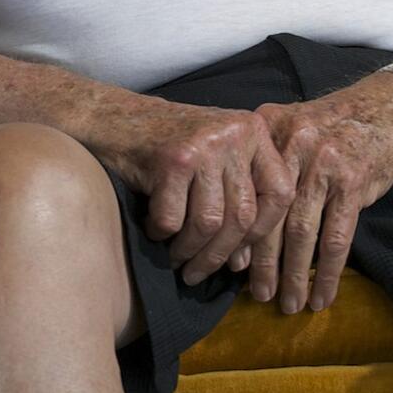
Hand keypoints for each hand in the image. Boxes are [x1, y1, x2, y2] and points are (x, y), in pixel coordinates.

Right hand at [92, 97, 296, 284]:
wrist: (113, 117)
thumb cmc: (169, 145)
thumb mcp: (216, 158)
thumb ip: (237, 199)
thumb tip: (244, 263)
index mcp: (254, 131)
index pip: (279, 193)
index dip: (264, 232)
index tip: (240, 257)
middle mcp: (235, 134)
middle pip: (243, 215)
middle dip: (218, 255)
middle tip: (197, 274)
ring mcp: (204, 144)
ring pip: (209, 223)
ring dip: (188, 251)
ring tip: (176, 258)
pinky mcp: (172, 159)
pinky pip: (174, 219)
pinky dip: (161, 234)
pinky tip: (153, 230)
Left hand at [244, 74, 392, 311]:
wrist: (391, 106)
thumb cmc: (338, 126)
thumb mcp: (295, 128)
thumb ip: (268, 165)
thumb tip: (241, 231)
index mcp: (269, 130)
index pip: (246, 192)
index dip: (239, 235)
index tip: (233, 268)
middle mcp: (292, 144)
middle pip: (268, 215)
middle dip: (262, 264)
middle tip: (258, 296)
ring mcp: (323, 163)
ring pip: (300, 232)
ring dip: (293, 275)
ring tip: (289, 304)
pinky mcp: (353, 181)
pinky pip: (336, 238)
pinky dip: (326, 272)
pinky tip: (322, 295)